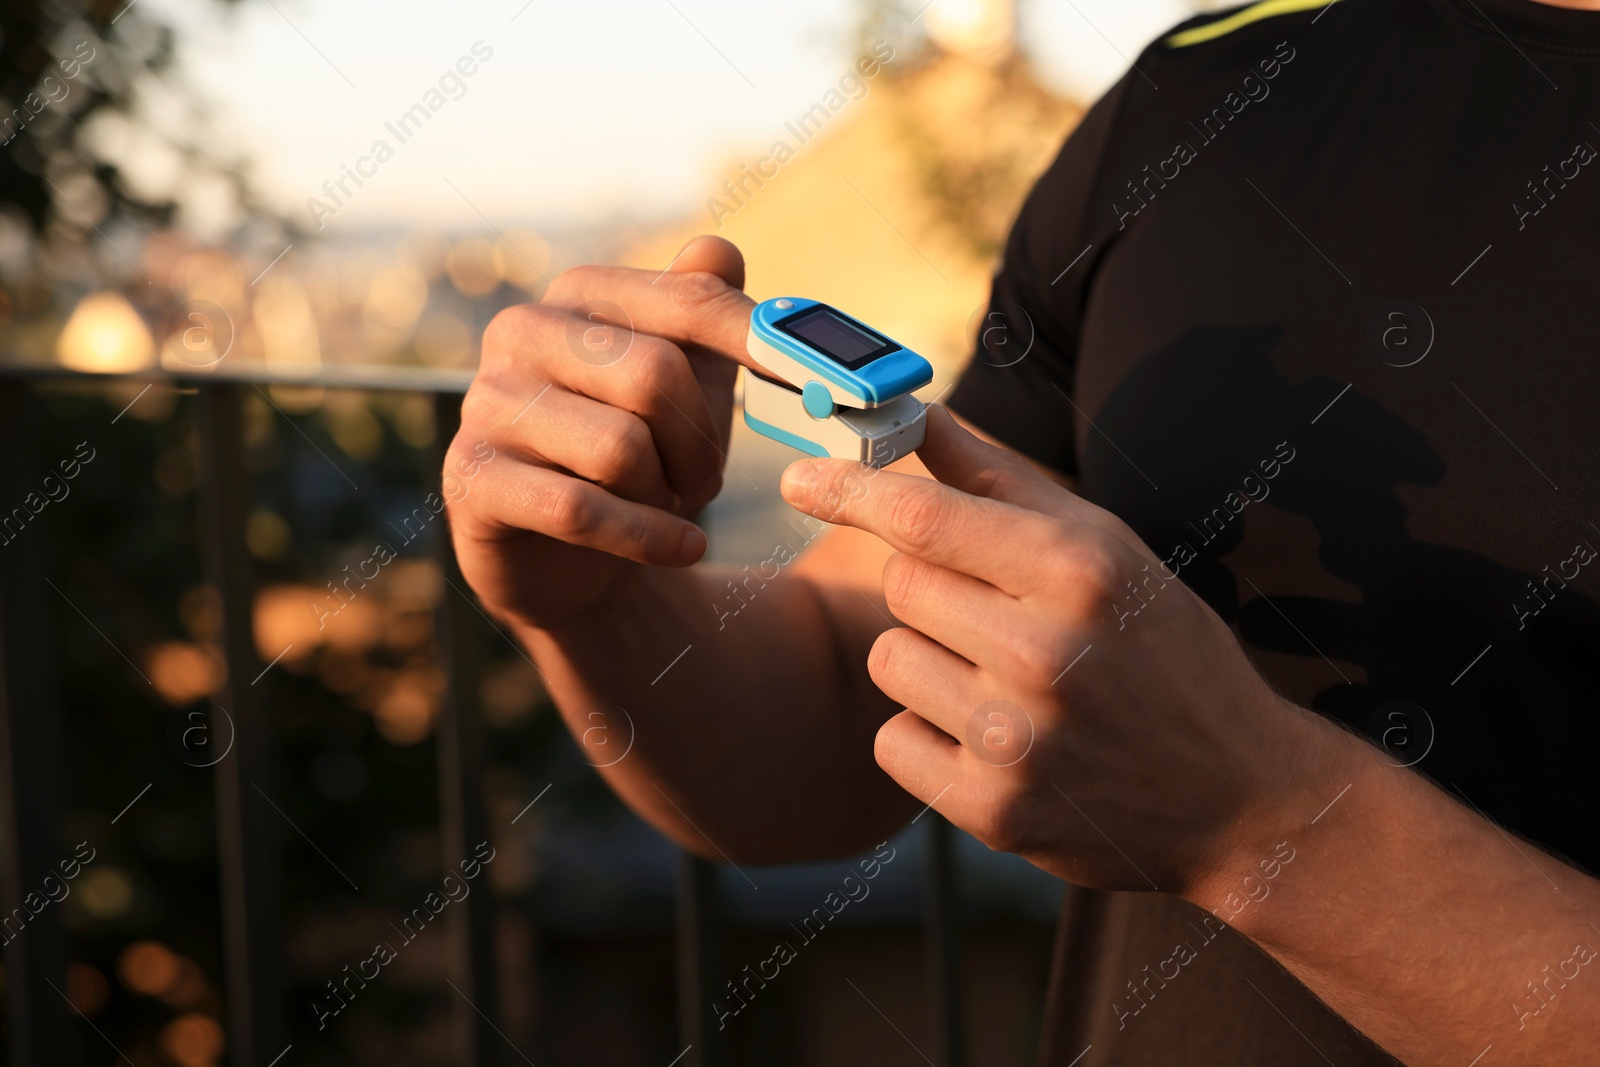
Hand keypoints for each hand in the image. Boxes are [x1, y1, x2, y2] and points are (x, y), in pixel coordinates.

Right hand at [446, 236, 757, 628]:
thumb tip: (721, 251)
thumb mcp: (686, 386)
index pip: (689, 299)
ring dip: (668, 492)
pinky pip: (581, 509)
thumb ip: (706, 318)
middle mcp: (524, 331)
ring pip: (620, 448)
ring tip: (667, 504)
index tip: (826, 380)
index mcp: (582, 294)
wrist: (565, 558)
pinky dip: (648, 537)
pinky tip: (681, 548)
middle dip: (702, 443)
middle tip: (707, 477)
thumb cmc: (634, 457)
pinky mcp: (472, 477)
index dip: (760, 341)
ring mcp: (489, 402)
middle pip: (656, 375)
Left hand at [778, 405, 1332, 894]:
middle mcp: (1046, 653)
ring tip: (1005, 684)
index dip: (847, 488)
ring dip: (928, 664)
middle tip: (993, 615)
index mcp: (1078, 571)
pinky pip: (893, 742)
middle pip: (899, 586)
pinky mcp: (994, 812)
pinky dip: (927, 737)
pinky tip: (995, 743)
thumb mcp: (1105, 548)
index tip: (797, 478)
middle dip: (930, 591)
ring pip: (889, 663)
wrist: (1239, 795)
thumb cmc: (1161, 649)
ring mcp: (1017, 741)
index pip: (921, 516)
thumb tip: (907, 414)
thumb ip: (997, 479)